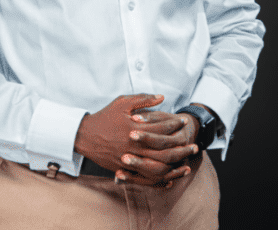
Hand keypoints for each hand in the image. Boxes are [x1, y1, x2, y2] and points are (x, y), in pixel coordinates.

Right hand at [74, 94, 197, 187]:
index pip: (161, 127)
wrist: (84, 135)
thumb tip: (162, 97)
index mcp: (135, 129)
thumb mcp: (122, 102)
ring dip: (175, 165)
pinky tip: (170, 177)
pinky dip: (160, 179)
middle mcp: (134, 146)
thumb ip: (143, 99)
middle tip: (193, 145)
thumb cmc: (105, 117)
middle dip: (181, 147)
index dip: (174, 124)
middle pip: (164, 150)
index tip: (183, 121)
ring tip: (187, 162)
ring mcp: (130, 160)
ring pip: (158, 167)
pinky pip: (146, 179)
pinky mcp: (125, 170)